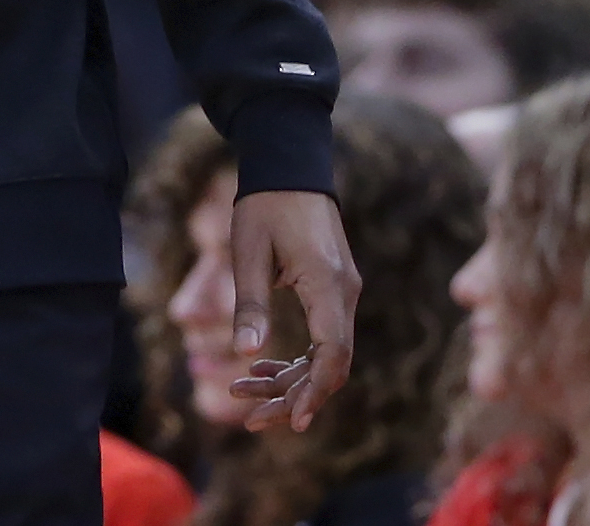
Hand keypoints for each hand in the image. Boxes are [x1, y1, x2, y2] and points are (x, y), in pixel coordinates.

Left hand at [225, 189, 359, 430]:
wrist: (290, 168)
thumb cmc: (265, 206)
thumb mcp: (248, 252)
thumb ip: (250, 303)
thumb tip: (248, 354)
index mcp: (328, 286)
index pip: (333, 354)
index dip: (314, 392)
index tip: (292, 420)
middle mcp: (345, 295)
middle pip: (332, 364)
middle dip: (295, 396)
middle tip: (254, 420)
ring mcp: (342, 294)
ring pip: (327, 355)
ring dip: (291, 379)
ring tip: (244, 393)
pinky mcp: (333, 291)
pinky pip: (323, 337)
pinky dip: (297, 357)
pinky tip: (262, 366)